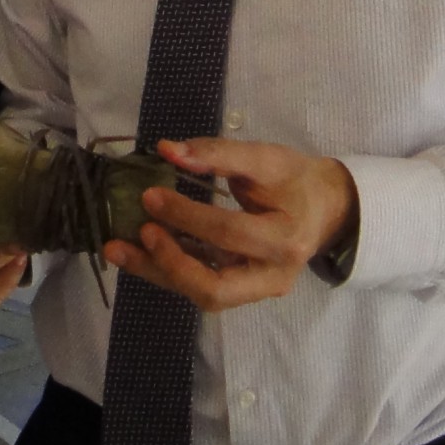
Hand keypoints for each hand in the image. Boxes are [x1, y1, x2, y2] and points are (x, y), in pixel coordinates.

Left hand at [102, 139, 357, 312]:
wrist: (326, 209)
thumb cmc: (295, 180)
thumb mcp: (265, 159)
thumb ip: (218, 154)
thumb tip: (167, 149)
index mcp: (286, 240)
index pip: (229, 233)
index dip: (186, 215)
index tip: (150, 195)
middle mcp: (273, 277)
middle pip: (215, 288)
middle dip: (171, 263)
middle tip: (141, 232)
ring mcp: (257, 291)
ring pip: (203, 295)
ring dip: (158, 272)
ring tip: (118, 249)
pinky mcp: (241, 291)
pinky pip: (201, 286)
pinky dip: (168, 269)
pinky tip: (137, 251)